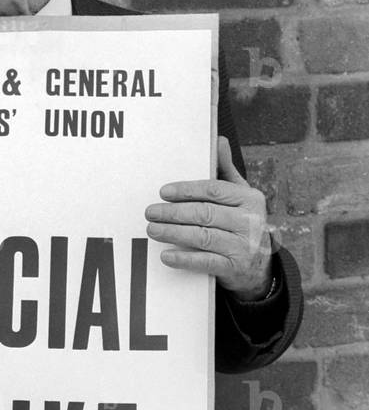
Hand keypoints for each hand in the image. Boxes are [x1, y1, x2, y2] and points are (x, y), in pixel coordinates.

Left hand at [145, 136, 272, 300]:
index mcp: (250, 199)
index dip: (186, 190)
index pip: (214, 190)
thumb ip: (225, 171)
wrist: (258, 266)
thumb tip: (218, 141)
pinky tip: (166, 255)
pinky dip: (184, 258)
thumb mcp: (240, 196)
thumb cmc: (242, 223)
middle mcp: (250, 222)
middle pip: (205, 213)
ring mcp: (244, 246)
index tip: (163, 192)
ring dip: (173, 233)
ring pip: (203, 236)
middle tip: (151, 212)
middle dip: (173, 212)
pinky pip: (206, 262)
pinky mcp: (235, 268)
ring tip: (152, 230)